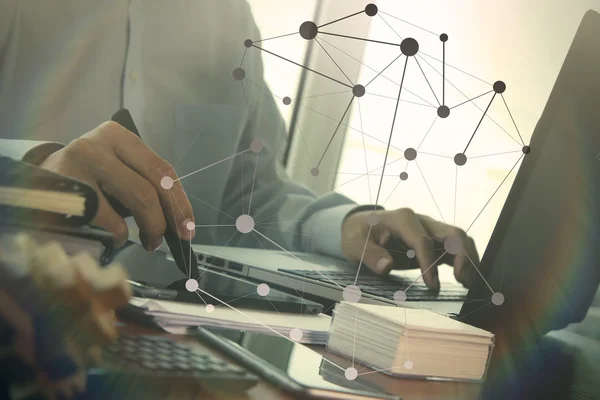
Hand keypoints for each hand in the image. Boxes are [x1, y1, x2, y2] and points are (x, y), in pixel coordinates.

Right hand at [39, 121, 194, 249]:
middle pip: (151, 186)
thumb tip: (179, 216)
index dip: (180, 201)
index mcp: (118, 136)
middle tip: (172, 238)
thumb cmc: (86, 177)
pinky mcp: (67, 190)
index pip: (162, 169)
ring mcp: (80, 166)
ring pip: (137, 200)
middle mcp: (99, 145)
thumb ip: (144, 181)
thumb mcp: (115, 167)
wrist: (35, 182)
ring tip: (148, 240)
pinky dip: (120, 235)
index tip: (188, 225)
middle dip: (167, 219)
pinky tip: (115, 235)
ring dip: (150, 228)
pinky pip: (110, 220)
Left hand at [341, 208, 479, 289]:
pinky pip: (455, 248)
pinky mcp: (433, 241)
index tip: (432, 285)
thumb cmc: (358, 234)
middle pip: (452, 233)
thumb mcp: (355, 243)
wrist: (361, 226)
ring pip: (459, 239)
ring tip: (469, 283)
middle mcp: (421, 221)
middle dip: (463, 256)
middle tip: (463, 281)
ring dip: (469, 259)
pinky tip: (467, 280)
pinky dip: (465, 262)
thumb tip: (385, 266)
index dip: (430, 262)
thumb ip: (369, 254)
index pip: (423, 240)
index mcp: (402, 219)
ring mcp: (430, 230)